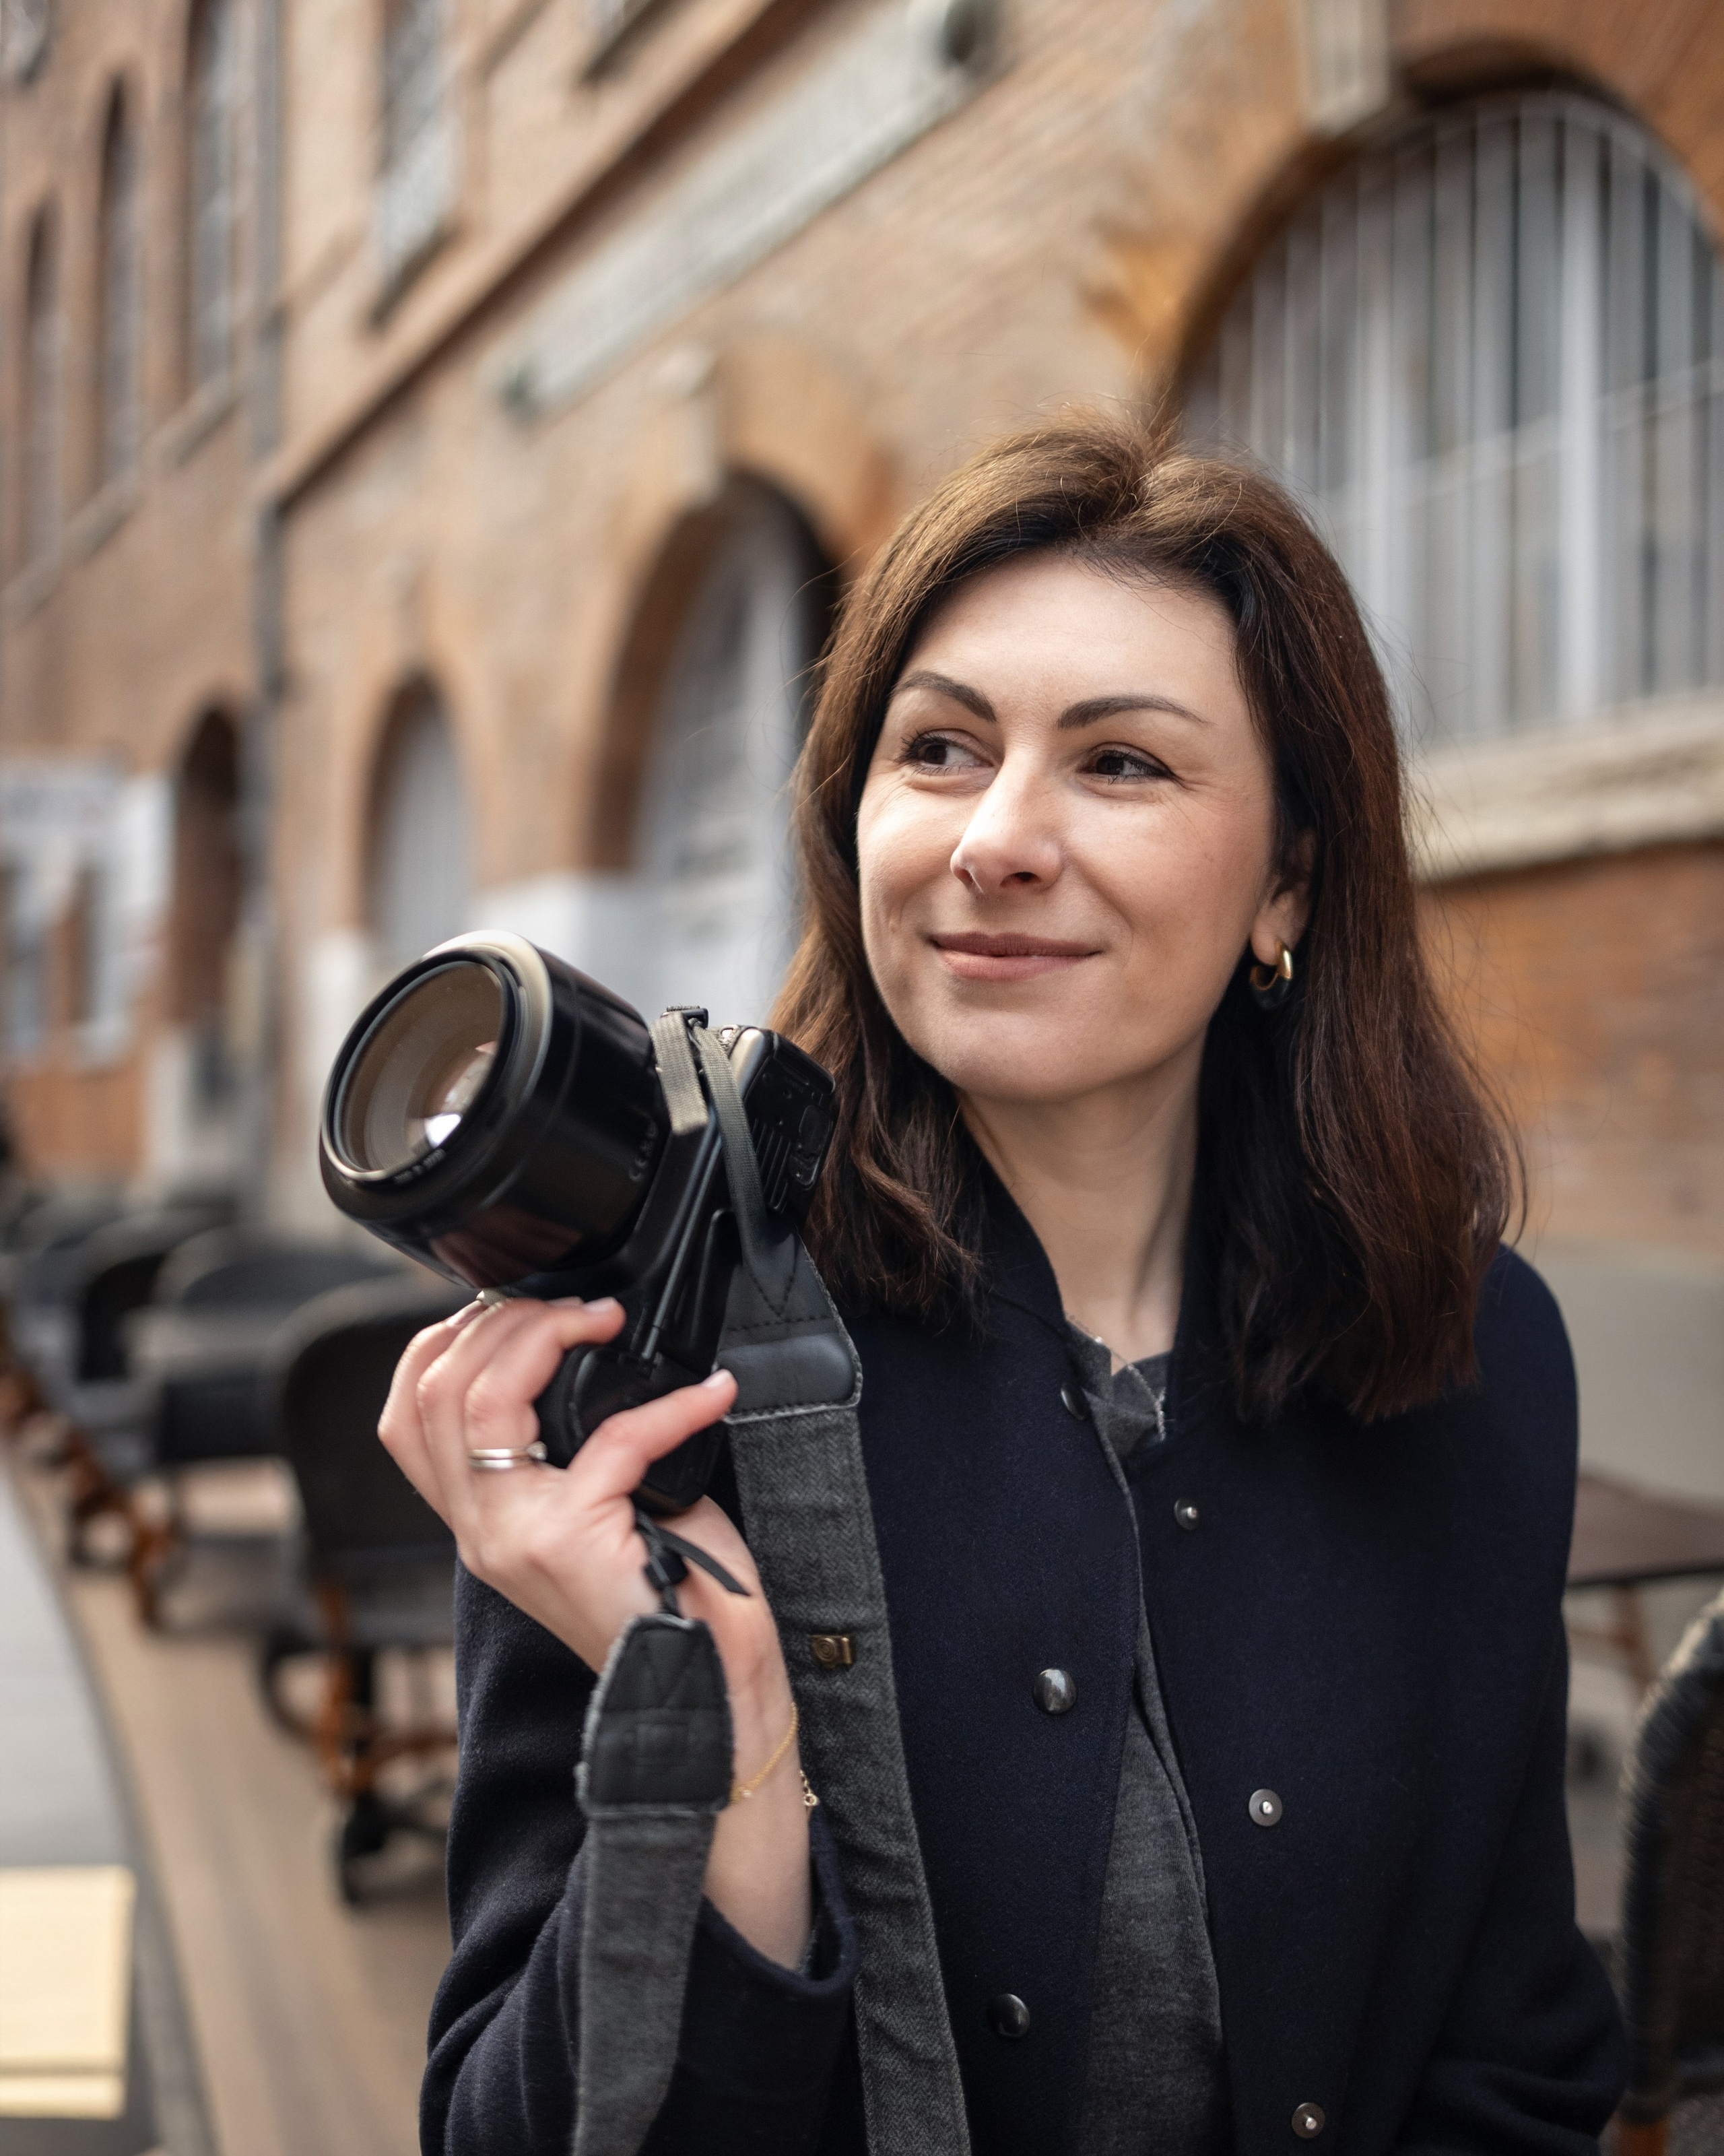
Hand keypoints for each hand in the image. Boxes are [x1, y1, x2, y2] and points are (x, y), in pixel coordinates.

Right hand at [379, 1295, 811, 1962]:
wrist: (703, 1684)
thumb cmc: (665, 1590)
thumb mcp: (593, 1506)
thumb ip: (564, 1447)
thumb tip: (586, 1355)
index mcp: (479, 1519)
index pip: (406, 1414)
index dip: (446, 1341)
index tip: (509, 1305)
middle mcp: (481, 1530)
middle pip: (439, 1389)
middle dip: (504, 1321)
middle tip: (579, 1309)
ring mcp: (517, 1536)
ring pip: (484, 1399)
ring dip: (549, 1335)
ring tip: (607, 1321)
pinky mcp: (573, 1538)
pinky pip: (614, 1437)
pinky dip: (674, 1402)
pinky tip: (714, 1391)